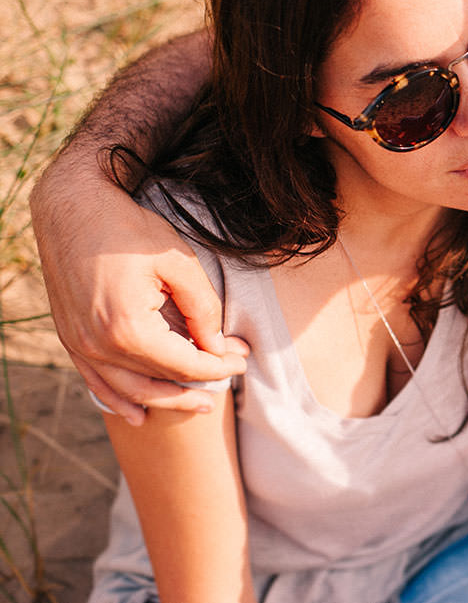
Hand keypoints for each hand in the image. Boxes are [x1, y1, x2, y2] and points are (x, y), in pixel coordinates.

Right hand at [32, 165, 247, 425]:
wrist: (72, 209)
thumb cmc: (129, 231)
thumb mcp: (180, 264)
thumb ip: (203, 309)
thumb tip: (219, 346)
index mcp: (128, 329)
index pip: (185, 364)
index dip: (219, 366)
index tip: (243, 360)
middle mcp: (98, 346)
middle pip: (157, 384)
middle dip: (197, 386)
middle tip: (229, 383)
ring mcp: (79, 346)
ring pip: (127, 390)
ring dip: (163, 401)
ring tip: (196, 405)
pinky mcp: (69, 339)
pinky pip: (96, 381)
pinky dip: (119, 398)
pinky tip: (138, 411)